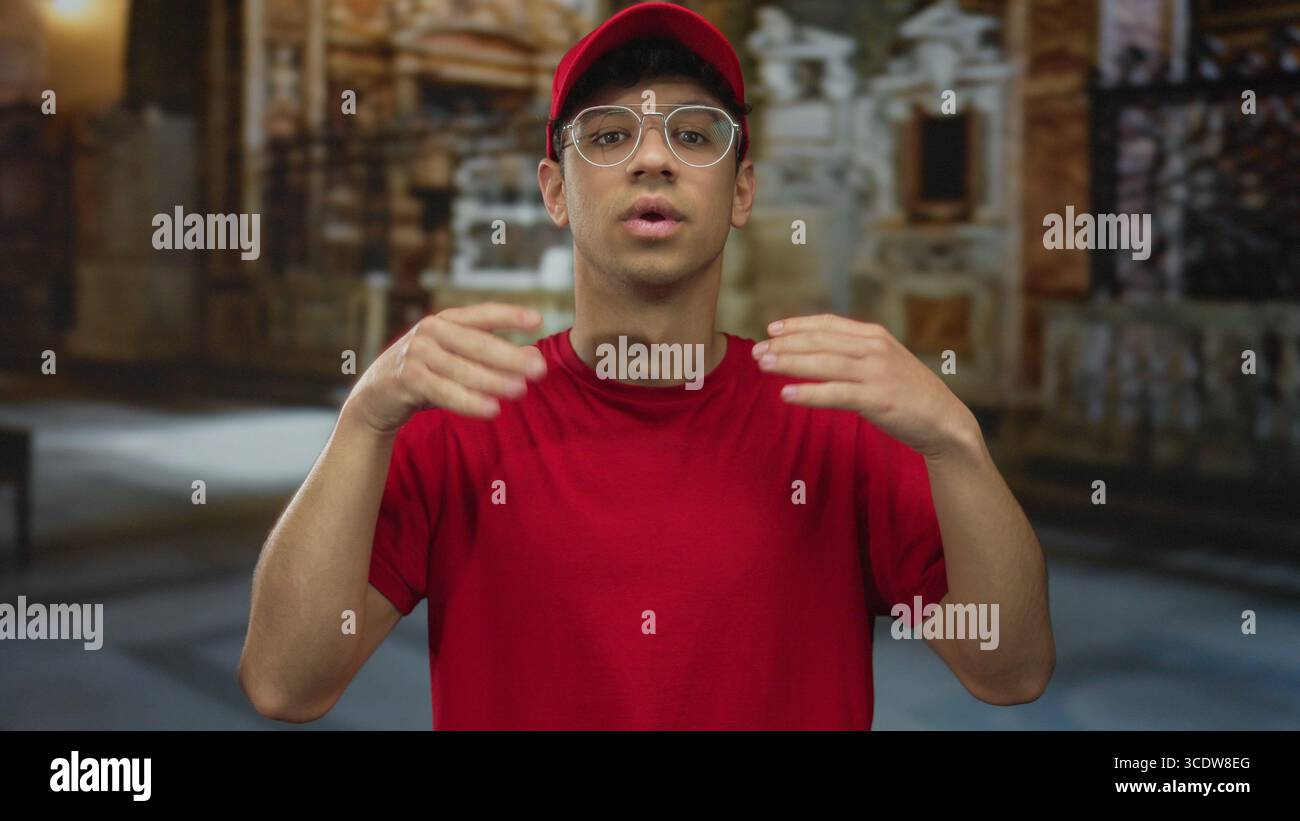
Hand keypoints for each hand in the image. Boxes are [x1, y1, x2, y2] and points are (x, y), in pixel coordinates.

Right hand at [345, 302, 548, 434]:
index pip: (482, 314)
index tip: (538, 321)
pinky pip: (444, 391)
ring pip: (463, 369)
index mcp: (446, 320)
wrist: (376, 398)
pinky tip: (491, 410)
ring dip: (494, 381)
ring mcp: (417, 353)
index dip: (510, 315)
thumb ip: (490, 357)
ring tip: (521, 390)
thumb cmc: (426, 376)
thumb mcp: (456, 360)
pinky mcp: (407, 378)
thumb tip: (534, 357)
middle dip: (511, 356)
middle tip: (540, 368)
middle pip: (477, 343)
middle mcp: (430, 331)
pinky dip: (469, 402)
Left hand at [754, 314, 977, 459]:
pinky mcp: (877, 399)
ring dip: (789, 363)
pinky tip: (786, 394)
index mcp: (875, 336)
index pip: (828, 324)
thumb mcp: (885, 361)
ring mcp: (876, 373)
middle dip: (785, 344)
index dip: (797, 325)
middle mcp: (874, 349)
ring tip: (763, 365)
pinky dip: (808, 393)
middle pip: (820, 341)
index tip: (771, 329)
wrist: (943, 420)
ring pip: (823, 364)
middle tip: (757, 351)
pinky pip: (835, 394)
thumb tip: (817, 349)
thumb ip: (856, 351)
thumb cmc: (908, 393)